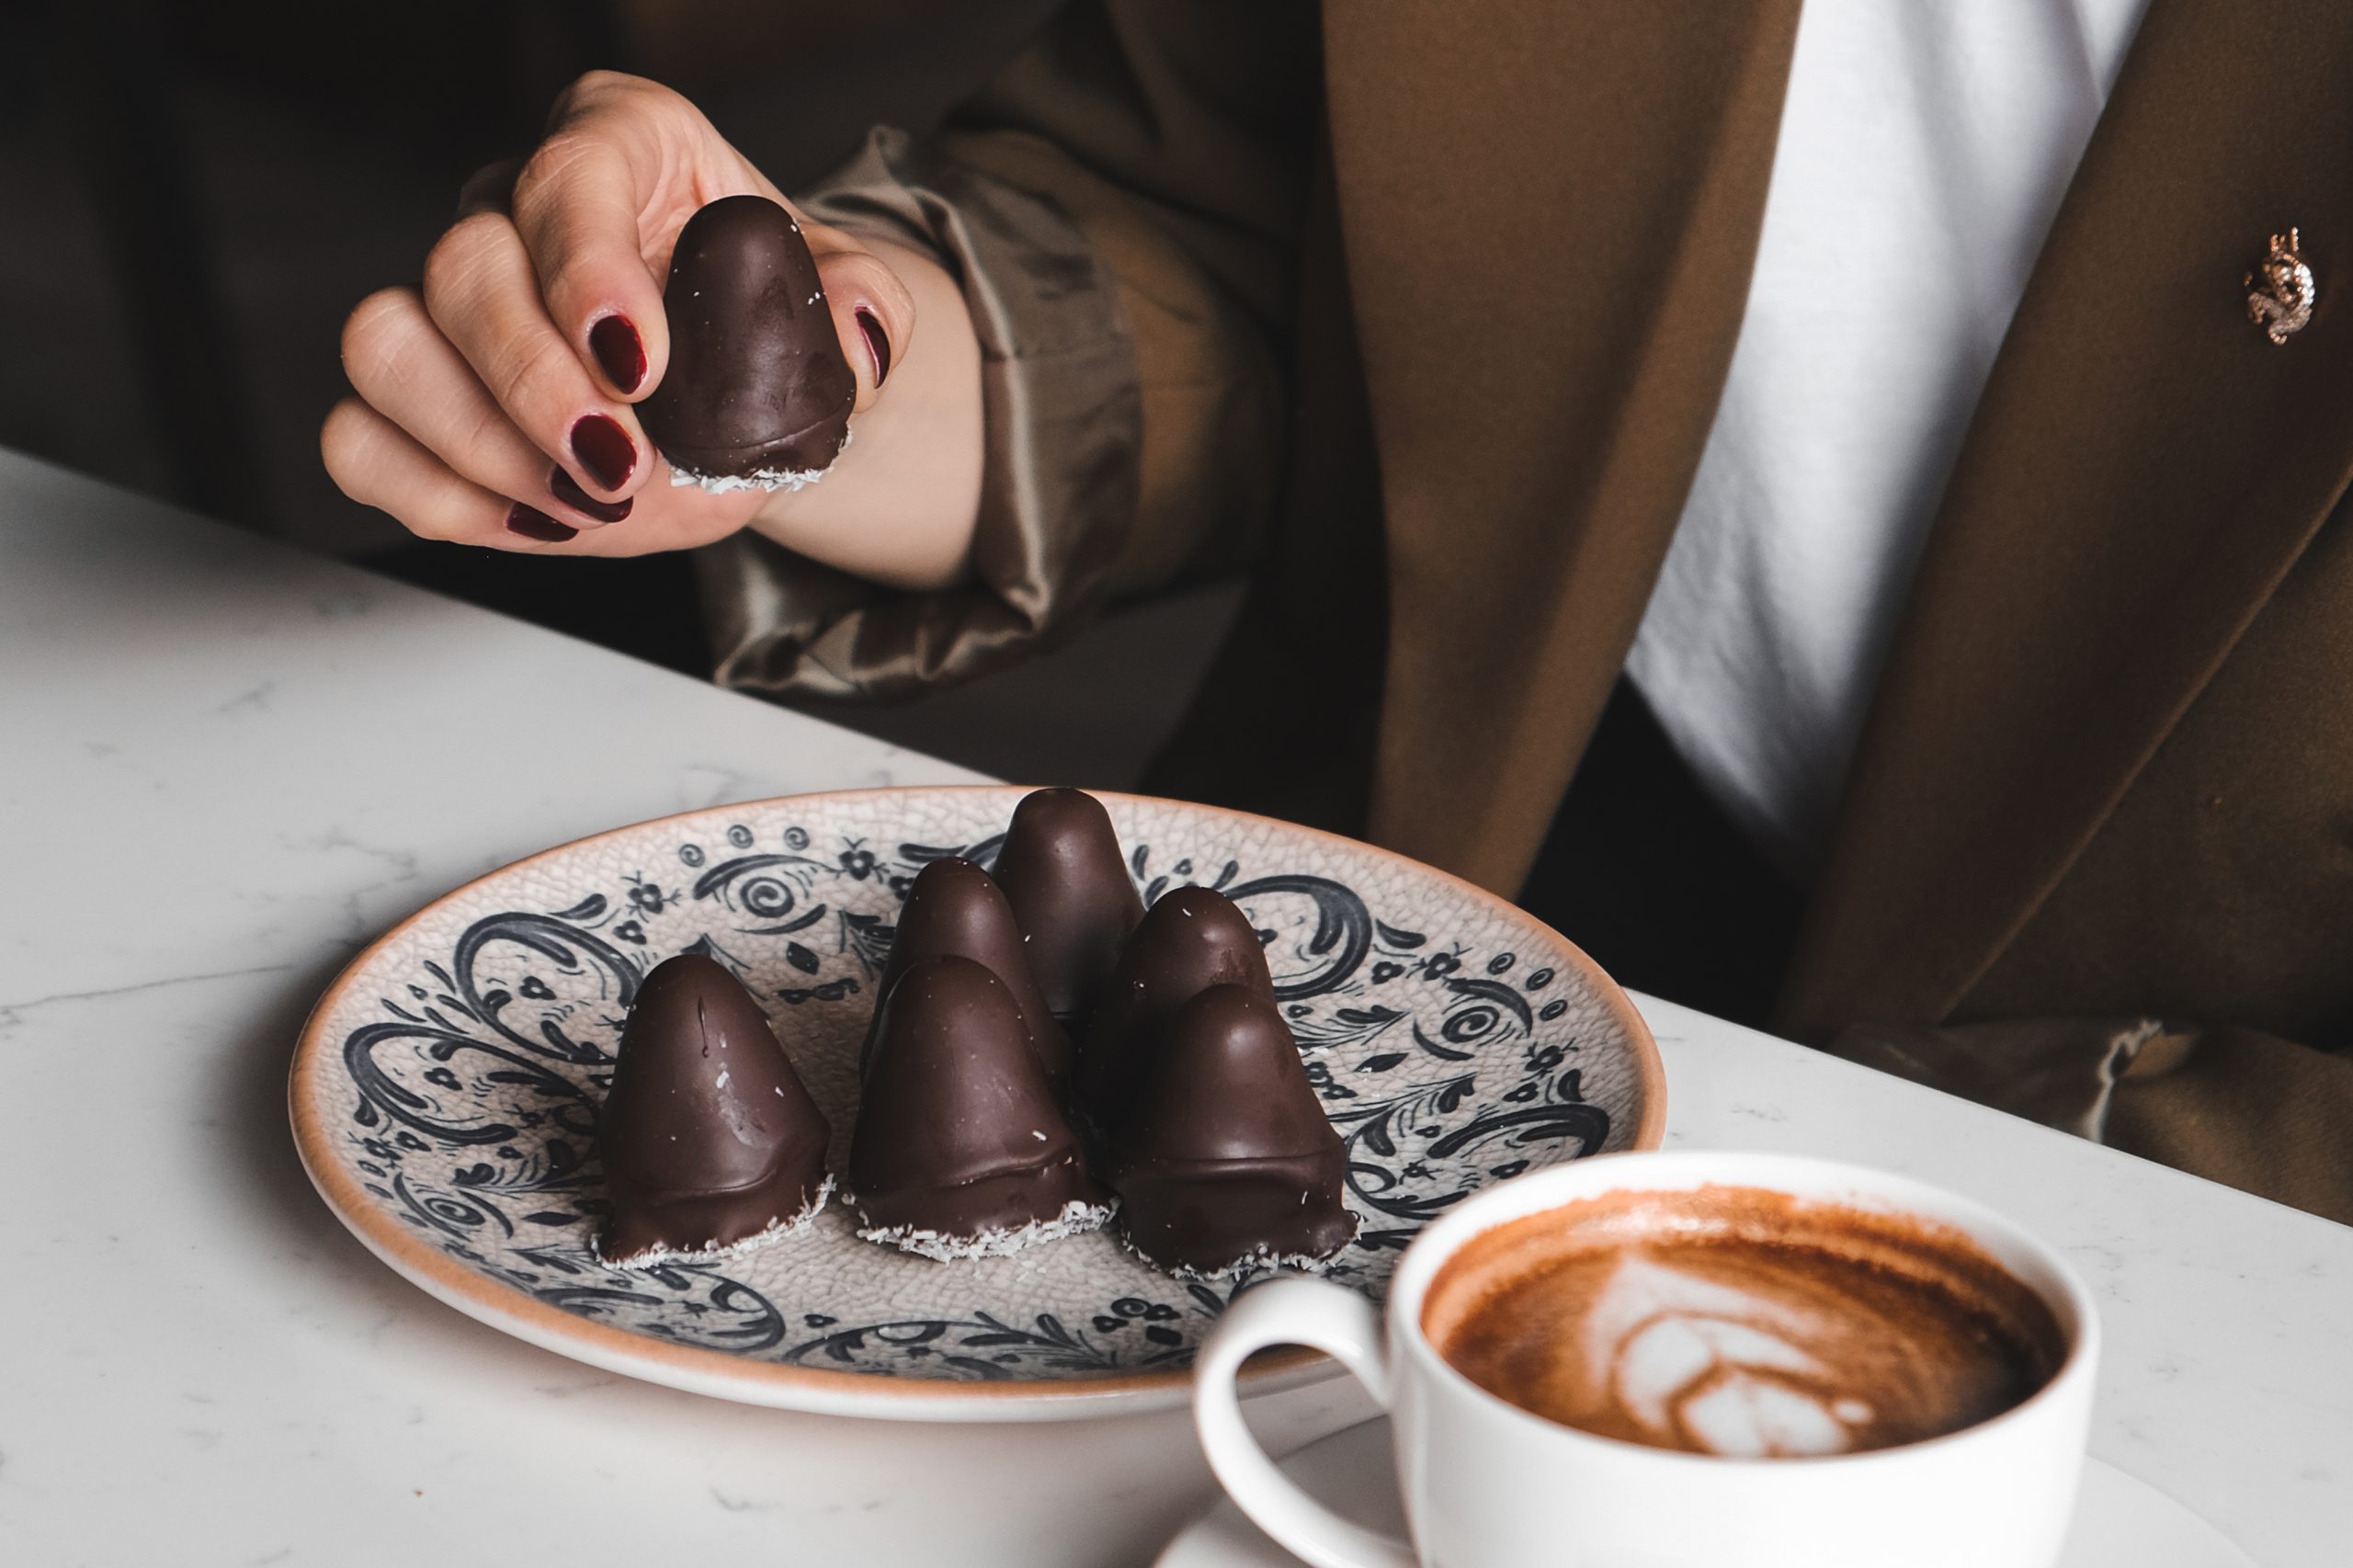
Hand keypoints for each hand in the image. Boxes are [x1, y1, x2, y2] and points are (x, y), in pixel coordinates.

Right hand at [323, 72, 981, 586]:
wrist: (742, 392)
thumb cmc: (767, 322)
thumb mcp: (837, 305)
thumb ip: (862, 313)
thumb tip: (855, 346)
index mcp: (622, 145)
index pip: (567, 180)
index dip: (586, 276)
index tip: (641, 368)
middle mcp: (512, 207)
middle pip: (460, 267)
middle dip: (534, 387)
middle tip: (620, 468)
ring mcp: (445, 300)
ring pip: (385, 344)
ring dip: (475, 445)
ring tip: (581, 501)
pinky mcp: (415, 394)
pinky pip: (357, 437)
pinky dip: (432, 495)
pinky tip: (528, 522)